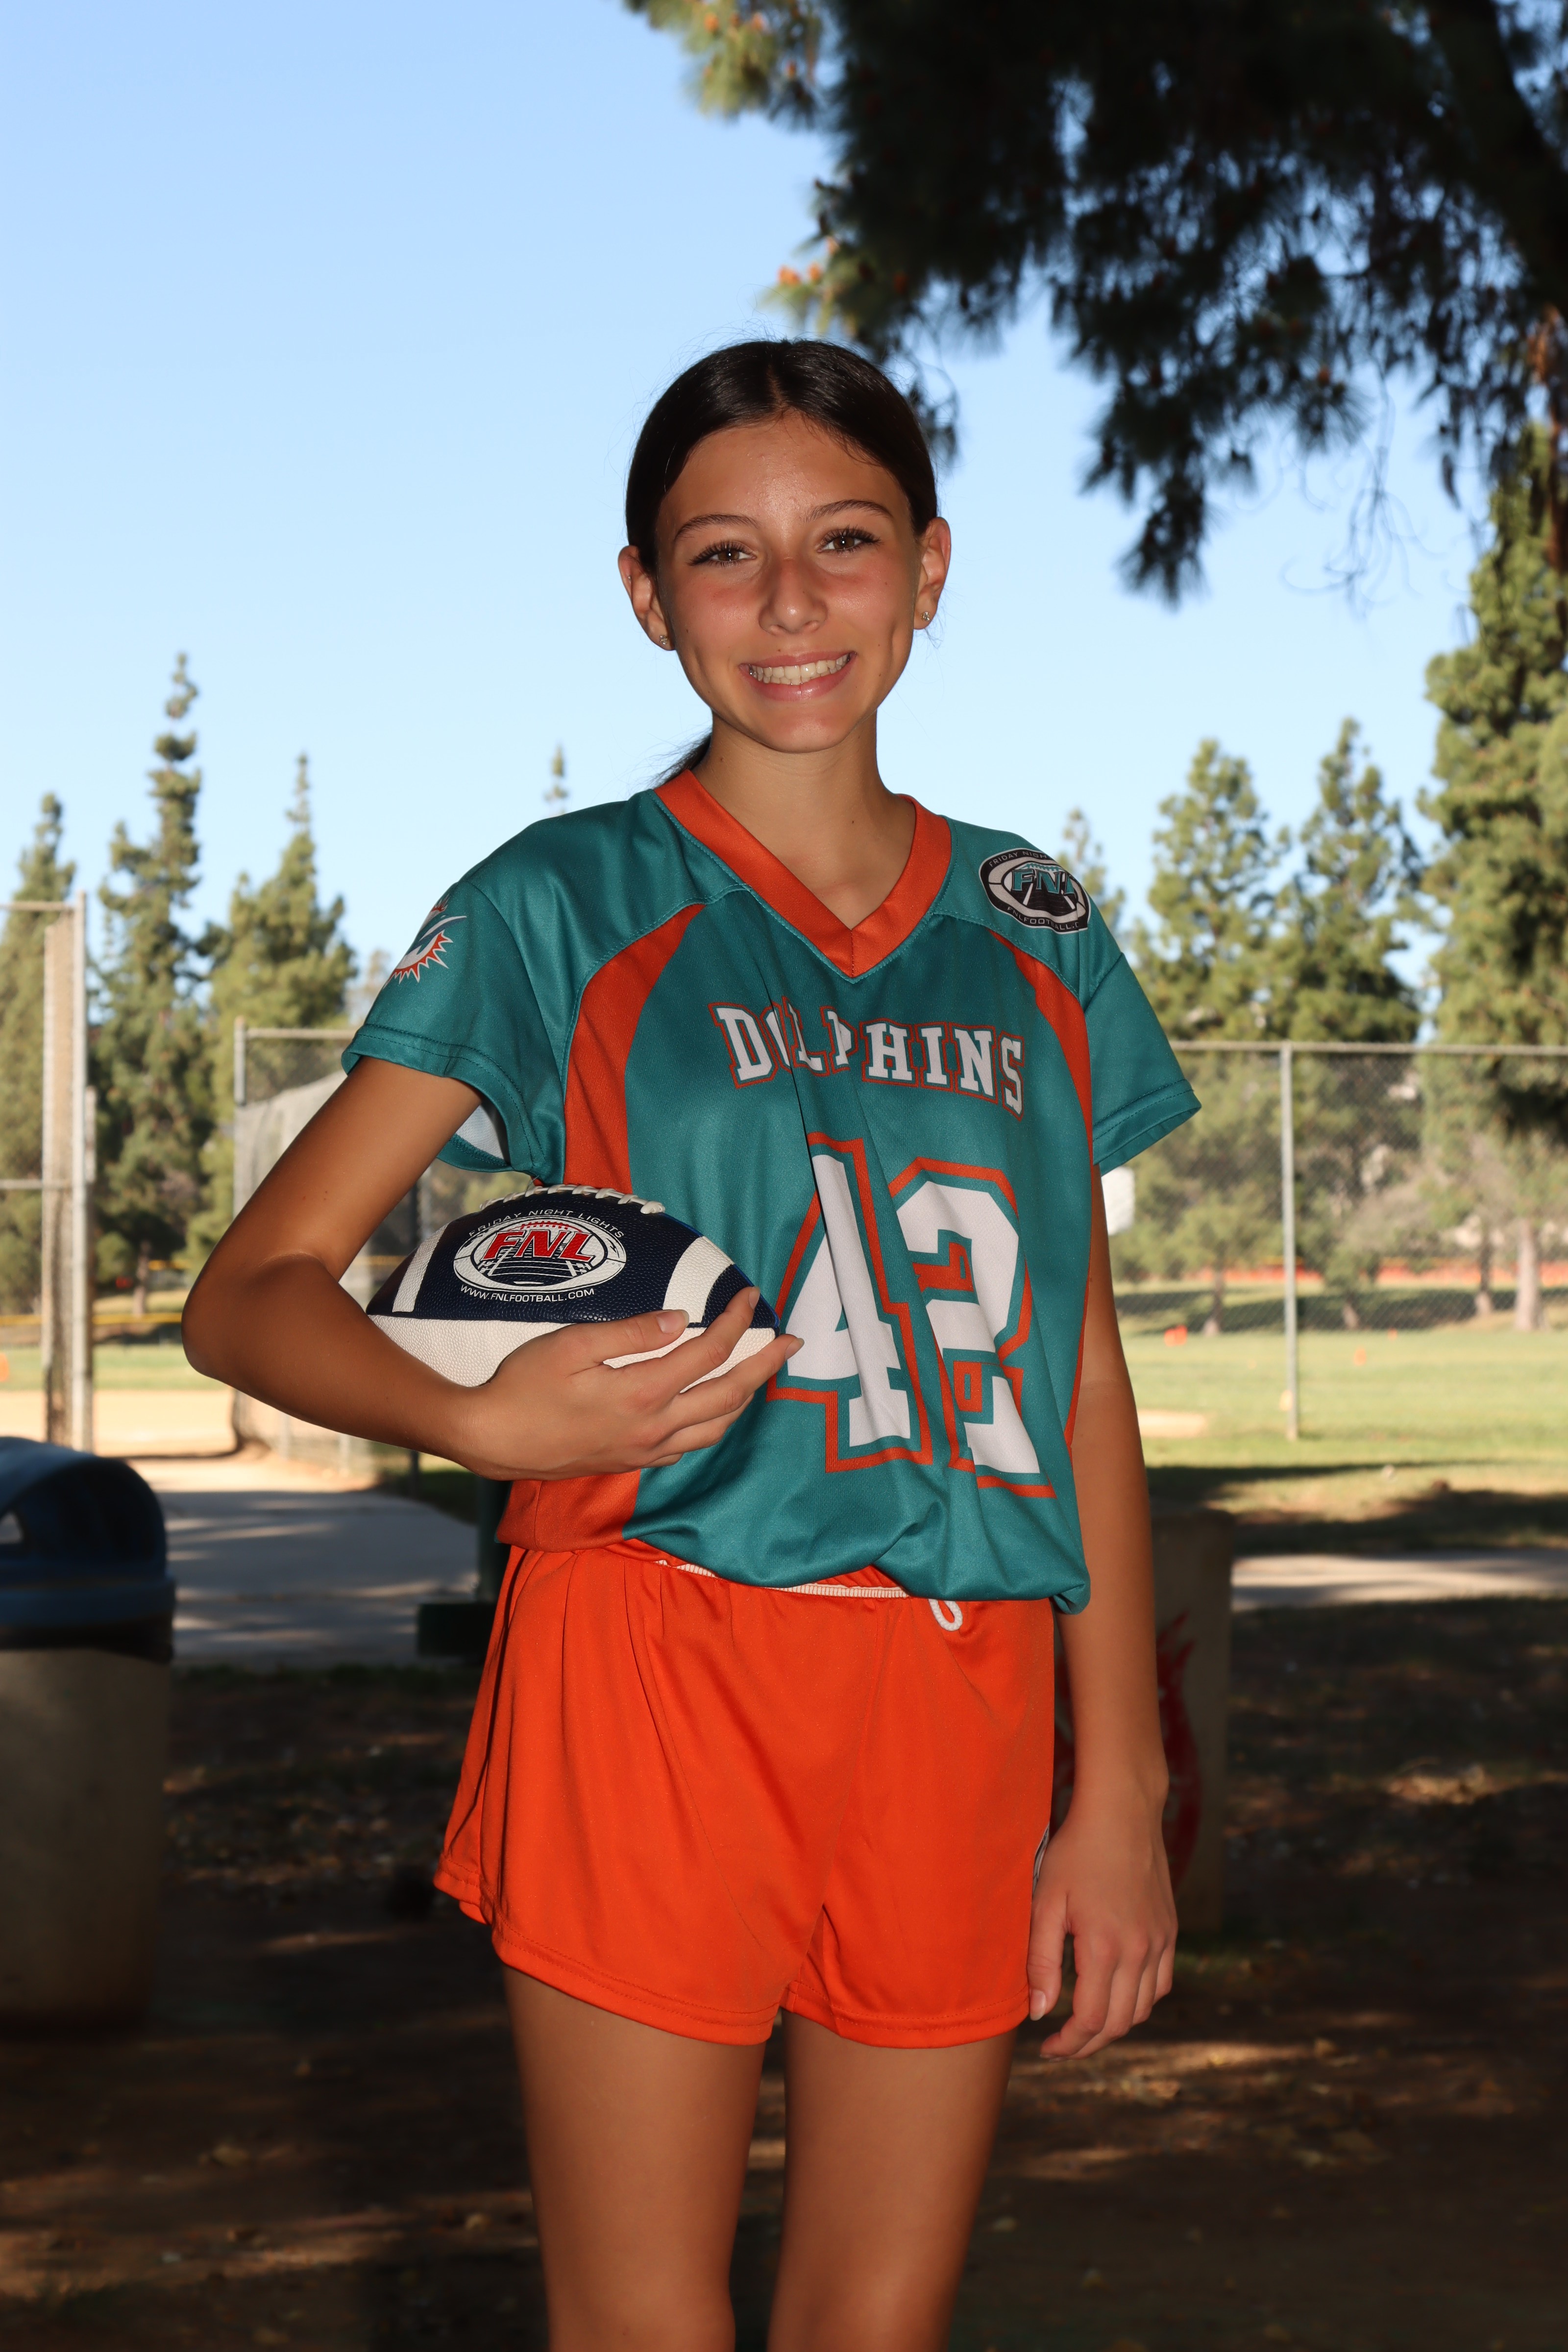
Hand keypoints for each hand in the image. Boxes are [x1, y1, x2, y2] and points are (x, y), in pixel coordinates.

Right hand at [453, 1286, 799, 1481]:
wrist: (493, 1441)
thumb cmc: (523, 1386)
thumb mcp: (570, 1344)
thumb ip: (628, 1331)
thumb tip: (679, 1318)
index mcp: (641, 1392)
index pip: (708, 1352)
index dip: (735, 1321)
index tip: (749, 1296)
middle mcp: (653, 1427)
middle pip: (729, 1394)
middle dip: (766, 1364)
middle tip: (792, 1342)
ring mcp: (646, 1450)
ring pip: (717, 1427)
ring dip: (746, 1397)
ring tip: (761, 1373)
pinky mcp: (633, 1461)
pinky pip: (691, 1445)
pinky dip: (716, 1422)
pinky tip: (715, 1407)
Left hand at [1026, 1788, 1176, 2058]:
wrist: (1122, 1812)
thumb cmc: (1076, 1852)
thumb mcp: (1047, 1901)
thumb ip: (1041, 1960)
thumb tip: (1040, 2012)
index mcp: (1105, 1946)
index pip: (1091, 2020)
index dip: (1069, 2044)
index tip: (1047, 2048)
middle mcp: (1140, 1950)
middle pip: (1118, 2023)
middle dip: (1088, 2043)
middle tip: (1061, 2045)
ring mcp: (1160, 1941)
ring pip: (1142, 2009)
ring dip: (1114, 2025)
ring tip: (1085, 2024)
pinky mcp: (1170, 1931)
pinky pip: (1160, 1984)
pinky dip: (1139, 2001)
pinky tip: (1116, 1995)